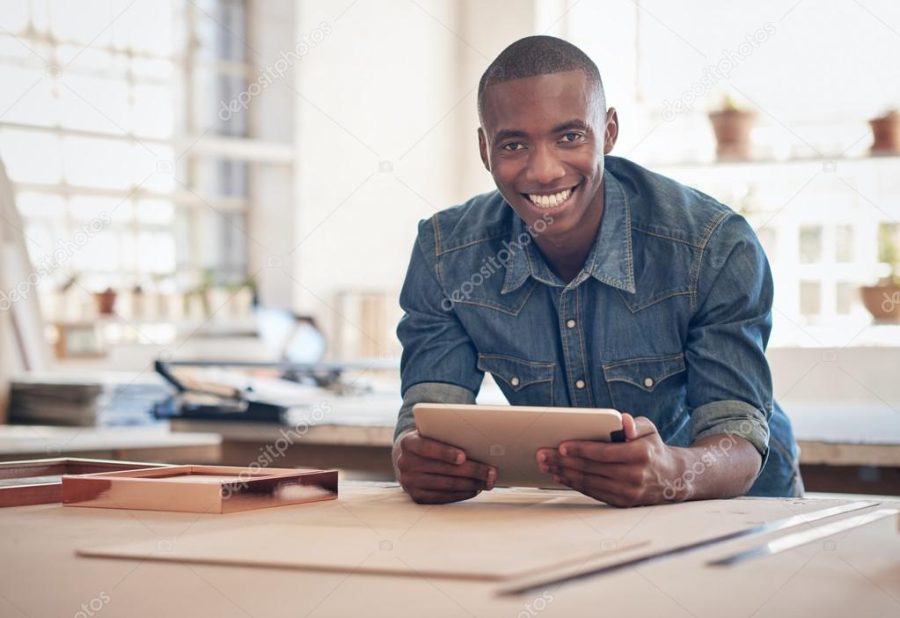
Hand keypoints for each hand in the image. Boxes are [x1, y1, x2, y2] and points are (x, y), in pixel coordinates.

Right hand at [394, 430, 495, 503]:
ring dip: (471, 484)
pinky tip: (475, 489)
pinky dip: (462, 494)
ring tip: (488, 481)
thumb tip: (476, 439)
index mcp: (408, 443)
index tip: (464, 456)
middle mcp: (405, 463)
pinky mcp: (416, 497)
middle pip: (443, 469)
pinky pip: (443, 497)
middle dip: (471, 470)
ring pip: (446, 485)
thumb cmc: (427, 440)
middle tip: (491, 471)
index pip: (427, 447)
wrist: (406, 457)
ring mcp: (409, 482)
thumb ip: (444, 432)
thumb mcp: (429, 432)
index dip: (445, 452)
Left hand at [535, 413, 682, 506]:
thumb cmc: (652, 448)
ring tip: (546, 465)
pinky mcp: (622, 503)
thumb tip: (623, 421)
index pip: (604, 452)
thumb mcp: (649, 429)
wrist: (671, 478)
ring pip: (589, 482)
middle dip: (563, 461)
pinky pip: (593, 493)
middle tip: (543, 455)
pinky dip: (574, 485)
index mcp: (640, 454)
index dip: (580, 450)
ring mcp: (628, 492)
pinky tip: (561, 476)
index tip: (561, 446)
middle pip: (591, 468)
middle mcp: (634, 475)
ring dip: (564, 473)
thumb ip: (634, 423)